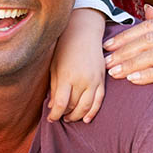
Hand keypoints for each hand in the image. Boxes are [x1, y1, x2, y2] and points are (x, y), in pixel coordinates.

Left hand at [48, 7, 106, 122]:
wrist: (84, 33)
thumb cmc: (64, 49)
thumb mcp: (54, 67)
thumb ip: (54, 88)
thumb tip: (52, 106)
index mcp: (66, 76)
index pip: (61, 103)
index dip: (55, 114)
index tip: (50, 118)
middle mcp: (82, 80)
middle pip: (74, 106)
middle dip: (65, 115)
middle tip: (59, 118)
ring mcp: (94, 80)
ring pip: (87, 106)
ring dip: (78, 116)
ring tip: (69, 118)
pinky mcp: (102, 80)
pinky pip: (99, 100)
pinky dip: (93, 112)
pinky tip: (86, 119)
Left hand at [103, 5, 152, 114]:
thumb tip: (147, 9)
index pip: (149, 26)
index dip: (125, 36)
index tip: (107, 46)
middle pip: (149, 38)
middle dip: (124, 51)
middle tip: (105, 62)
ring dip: (131, 64)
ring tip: (115, 73)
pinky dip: (149, 75)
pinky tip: (134, 80)